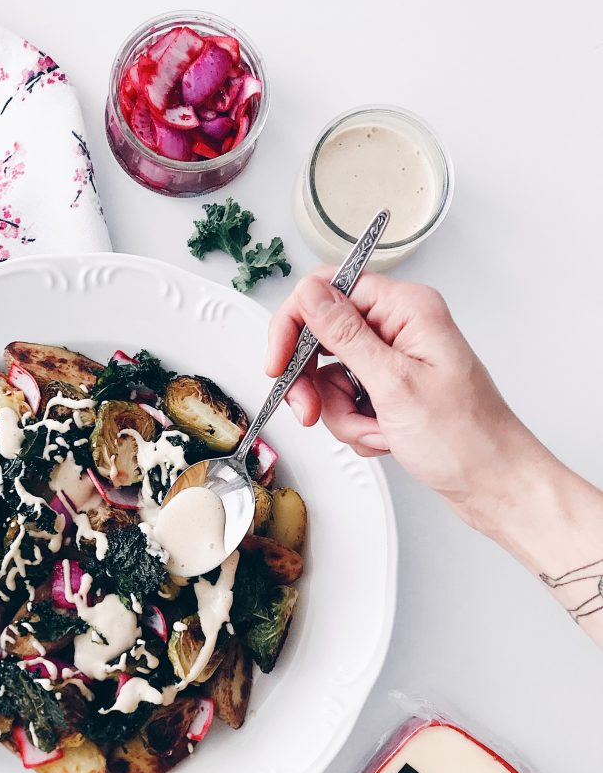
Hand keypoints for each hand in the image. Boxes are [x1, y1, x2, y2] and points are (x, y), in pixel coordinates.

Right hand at [266, 269, 542, 532]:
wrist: (494, 482)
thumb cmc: (465, 437)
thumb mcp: (395, 384)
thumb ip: (347, 335)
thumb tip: (310, 294)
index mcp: (407, 310)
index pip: (328, 290)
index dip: (295, 324)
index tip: (278, 363)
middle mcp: (400, 328)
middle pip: (323, 336)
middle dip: (314, 381)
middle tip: (311, 411)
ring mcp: (395, 361)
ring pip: (332, 377)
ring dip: (342, 413)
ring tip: (375, 431)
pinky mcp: (392, 390)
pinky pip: (349, 401)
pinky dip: (357, 426)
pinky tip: (384, 438)